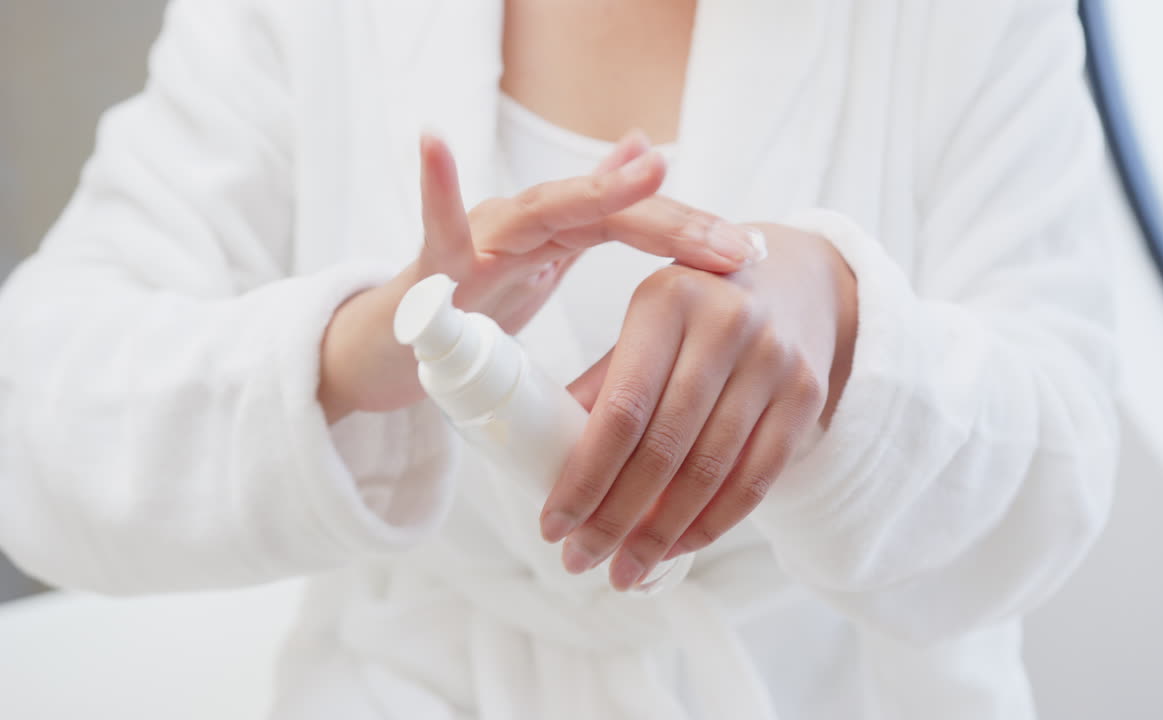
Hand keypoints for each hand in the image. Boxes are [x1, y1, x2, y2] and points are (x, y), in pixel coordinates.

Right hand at [317, 134, 765, 422]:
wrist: (399, 344)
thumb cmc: (476, 301)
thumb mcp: (546, 257)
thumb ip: (594, 211)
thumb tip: (641, 148)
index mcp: (558, 233)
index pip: (635, 225)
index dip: (692, 235)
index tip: (752, 255)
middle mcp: (526, 222)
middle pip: (606, 215)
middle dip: (673, 223)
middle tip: (733, 246)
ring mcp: (481, 238)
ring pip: (543, 211)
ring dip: (595, 192)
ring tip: (649, 170)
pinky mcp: (433, 264)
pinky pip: (435, 225)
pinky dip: (434, 185)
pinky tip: (433, 141)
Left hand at [539, 224, 858, 590]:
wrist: (797, 277)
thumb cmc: (698, 307)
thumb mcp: (647, 320)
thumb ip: (604, 382)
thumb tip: (546, 459)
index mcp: (667, 300)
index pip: (620, 409)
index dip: (584, 477)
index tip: (553, 526)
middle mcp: (726, 325)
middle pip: (664, 448)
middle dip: (616, 517)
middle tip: (581, 560)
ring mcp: (774, 360)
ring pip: (710, 471)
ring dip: (662, 533)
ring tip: (626, 568)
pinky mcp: (808, 393)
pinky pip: (757, 478)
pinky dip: (713, 522)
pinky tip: (679, 547)